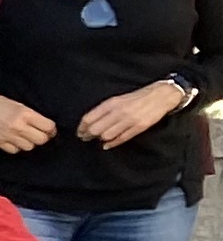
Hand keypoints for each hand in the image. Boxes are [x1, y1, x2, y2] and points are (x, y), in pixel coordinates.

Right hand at [0, 90, 55, 155]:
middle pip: (41, 139)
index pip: (48, 127)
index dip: (51, 129)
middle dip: (43, 137)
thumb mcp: (20, 105)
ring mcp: (8, 136)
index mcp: (25, 114)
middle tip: (41, 134)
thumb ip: (32, 116)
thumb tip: (44, 126)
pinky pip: (14, 150)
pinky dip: (17, 147)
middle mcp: (18, 127)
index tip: (50, 129)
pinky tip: (16, 141)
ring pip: (29, 147)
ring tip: (27, 137)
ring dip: (30, 143)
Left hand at [80, 79, 194, 150]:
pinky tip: (107, 145)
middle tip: (85, 138)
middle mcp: (119, 112)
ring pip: (106, 135)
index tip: (79, 132)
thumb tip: (88, 122)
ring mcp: (130, 120)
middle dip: (88, 135)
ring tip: (98, 139)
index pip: (89, 118)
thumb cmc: (137, 97)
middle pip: (95, 129)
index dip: (81, 127)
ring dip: (100, 139)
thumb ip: (104, 110)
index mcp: (112, 103)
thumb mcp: (118, 99)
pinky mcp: (139, 127)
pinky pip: (121, 139)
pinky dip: (112, 143)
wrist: (161, 95)